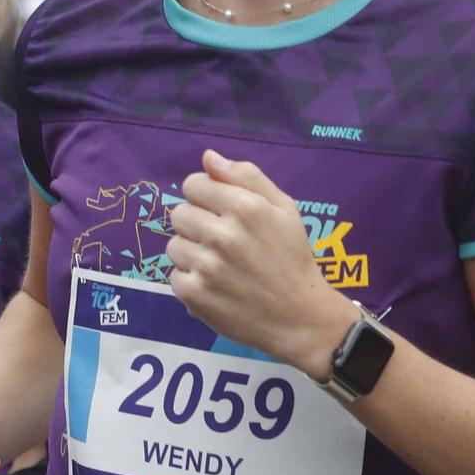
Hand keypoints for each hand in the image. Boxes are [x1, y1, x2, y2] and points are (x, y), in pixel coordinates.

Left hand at [166, 150, 352, 378]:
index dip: (205, 196)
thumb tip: (208, 157)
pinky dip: (191, 282)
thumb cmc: (293, 258)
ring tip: (219, 266)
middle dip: (197, 224)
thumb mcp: (284, 209)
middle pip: (180, 213)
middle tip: (222, 242)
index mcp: (245, 207)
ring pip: (174, 245)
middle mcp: (223, 234)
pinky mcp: (195, 294)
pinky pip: (174, 276)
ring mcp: (206, 266)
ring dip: (192, 254)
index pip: (194, 184)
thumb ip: (247, 177)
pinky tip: (215, 286)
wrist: (300, 316)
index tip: (220, 212)